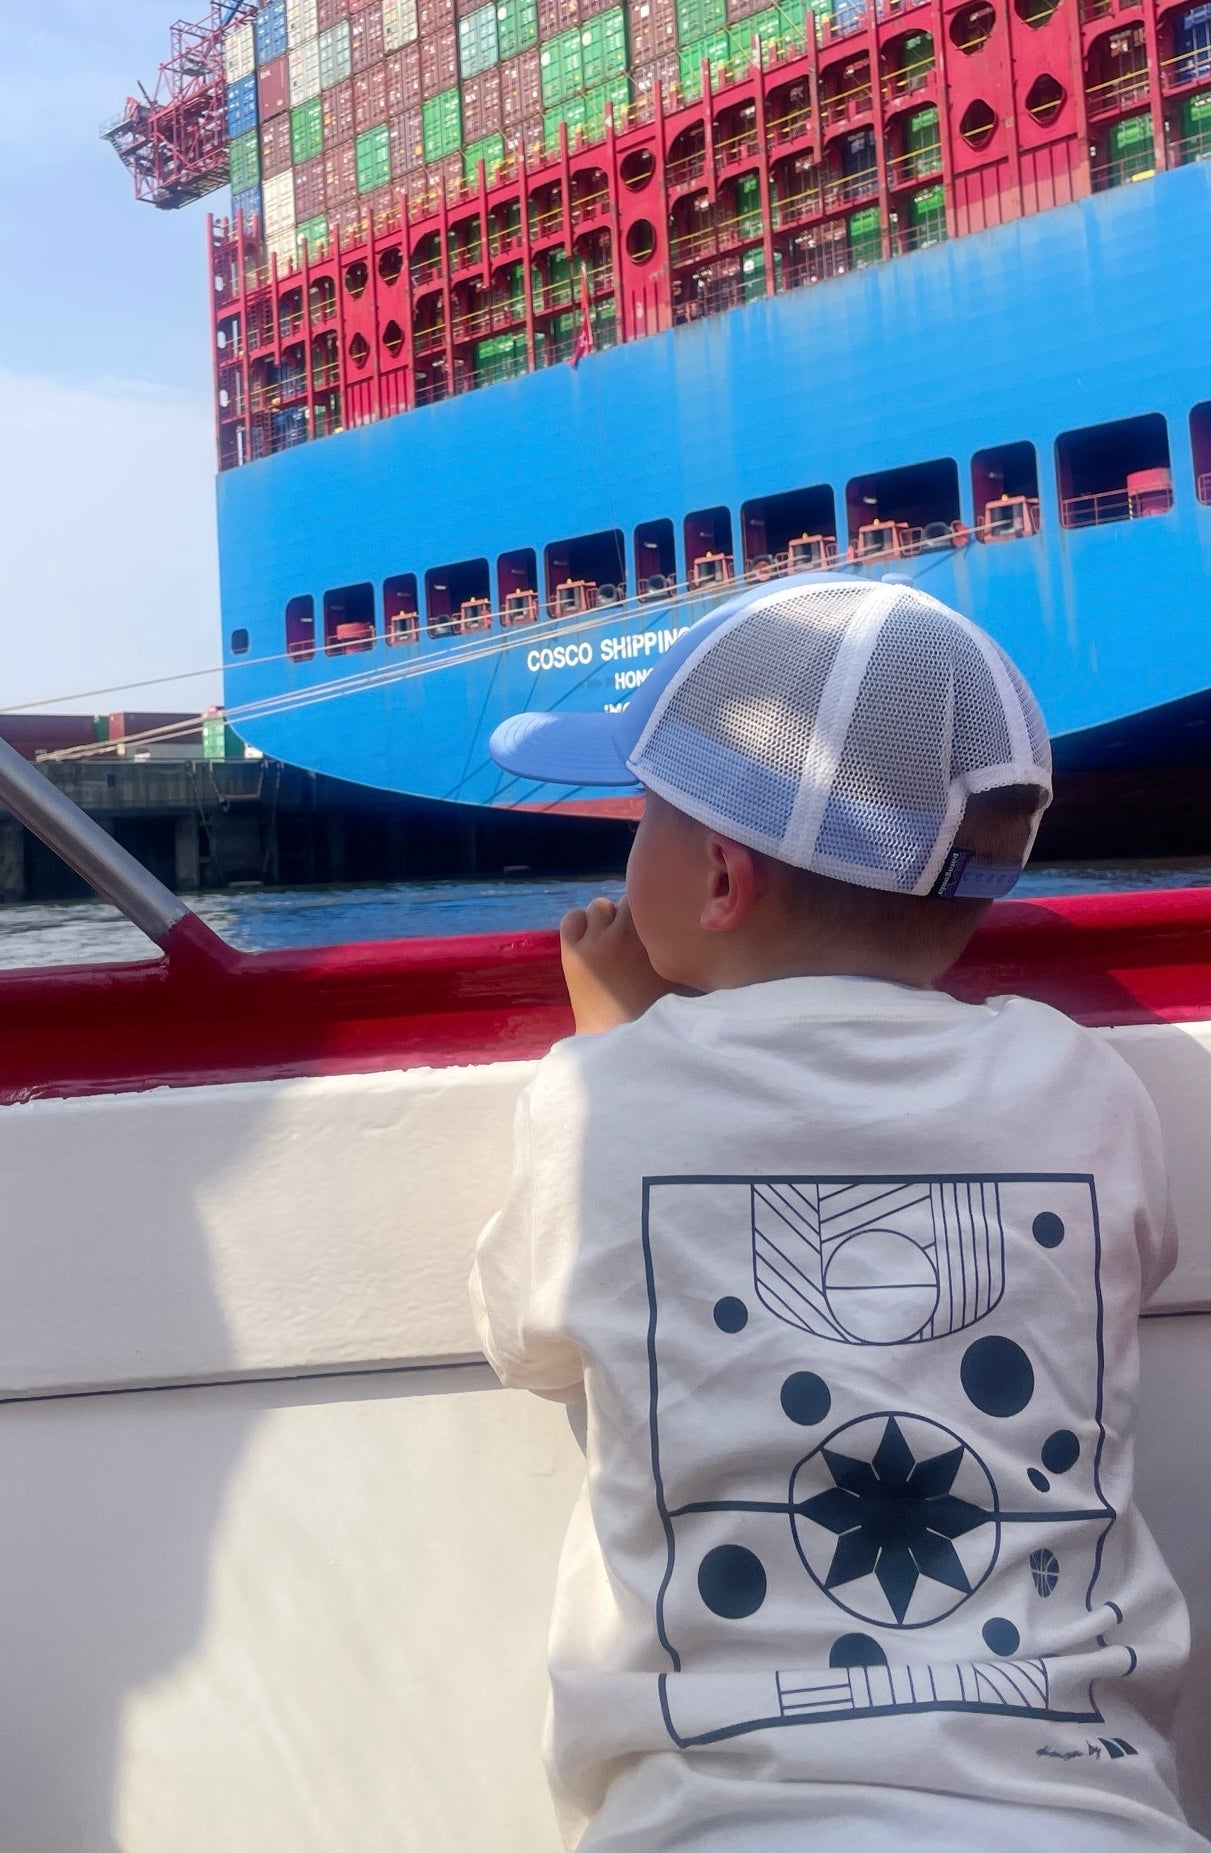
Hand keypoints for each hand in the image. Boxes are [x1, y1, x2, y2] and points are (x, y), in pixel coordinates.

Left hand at [559, 896, 676, 1034]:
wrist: (615, 1037)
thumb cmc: (652, 1010)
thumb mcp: (678, 977)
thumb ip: (686, 951)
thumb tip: (694, 927)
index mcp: (651, 939)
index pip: (650, 900)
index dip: (650, 909)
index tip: (651, 920)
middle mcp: (623, 934)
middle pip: (626, 901)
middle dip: (630, 914)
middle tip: (632, 935)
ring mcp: (594, 941)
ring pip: (599, 906)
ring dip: (605, 917)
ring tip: (610, 937)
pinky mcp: (571, 951)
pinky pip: (572, 918)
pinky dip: (579, 922)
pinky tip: (588, 936)